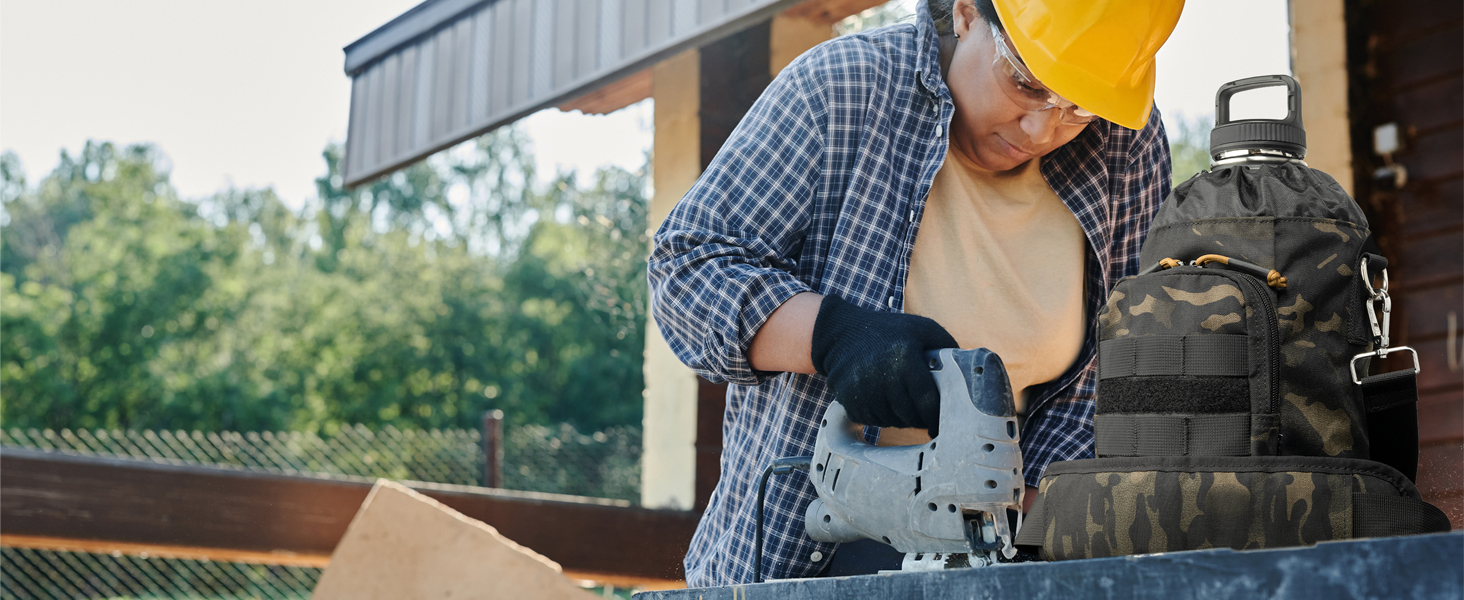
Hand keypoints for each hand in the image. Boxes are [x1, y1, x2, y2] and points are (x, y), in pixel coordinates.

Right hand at [810, 295, 958, 434]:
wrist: (839, 334)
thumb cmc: (887, 331)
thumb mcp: (920, 328)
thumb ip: (946, 345)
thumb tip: (969, 367)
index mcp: (905, 360)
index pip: (927, 402)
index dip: (936, 417)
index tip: (941, 424)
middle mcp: (883, 378)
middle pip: (910, 416)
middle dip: (920, 418)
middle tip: (923, 412)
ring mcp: (863, 391)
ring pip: (891, 422)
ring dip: (900, 418)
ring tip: (902, 403)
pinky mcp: (849, 401)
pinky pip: (872, 421)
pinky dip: (880, 417)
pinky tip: (883, 401)